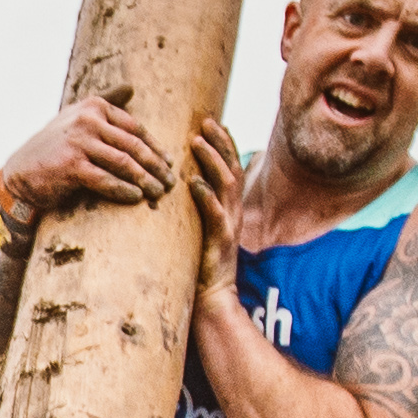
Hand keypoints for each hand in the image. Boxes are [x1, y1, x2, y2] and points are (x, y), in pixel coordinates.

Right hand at [0, 92, 177, 225]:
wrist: (20, 173)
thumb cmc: (53, 147)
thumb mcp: (76, 118)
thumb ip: (104, 103)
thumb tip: (131, 87)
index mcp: (93, 106)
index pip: (135, 127)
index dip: (155, 147)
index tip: (169, 162)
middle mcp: (87, 120)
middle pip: (133, 145)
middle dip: (156, 166)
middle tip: (170, 181)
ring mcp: (79, 142)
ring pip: (124, 163)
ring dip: (146, 180)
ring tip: (159, 193)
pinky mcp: (72, 166)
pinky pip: (106, 180)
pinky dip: (124, 190)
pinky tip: (137, 198)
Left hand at [186, 120, 245, 305]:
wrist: (212, 295)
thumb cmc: (202, 261)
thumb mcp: (202, 227)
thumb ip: (200, 205)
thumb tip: (185, 182)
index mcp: (229, 206)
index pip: (230, 167)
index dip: (224, 144)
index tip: (212, 122)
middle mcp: (233, 211)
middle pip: (231, 168)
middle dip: (220, 143)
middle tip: (205, 122)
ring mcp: (229, 224)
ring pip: (226, 185)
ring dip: (212, 161)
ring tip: (197, 142)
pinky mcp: (220, 241)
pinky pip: (215, 214)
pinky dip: (206, 196)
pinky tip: (194, 182)